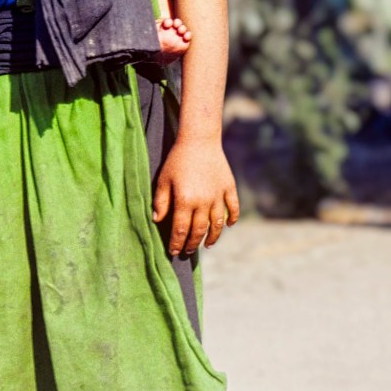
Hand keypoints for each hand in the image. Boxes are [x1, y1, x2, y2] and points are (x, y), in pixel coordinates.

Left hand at [153, 137, 238, 255]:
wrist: (199, 139)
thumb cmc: (177, 159)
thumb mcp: (163, 179)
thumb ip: (161, 202)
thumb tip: (157, 221)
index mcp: (185, 201)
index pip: (180, 230)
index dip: (177, 243)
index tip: (173, 251)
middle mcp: (203, 202)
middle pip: (199, 230)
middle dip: (192, 244)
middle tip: (187, 251)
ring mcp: (218, 196)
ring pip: (217, 224)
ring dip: (212, 237)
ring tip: (207, 245)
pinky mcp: (229, 187)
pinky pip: (233, 208)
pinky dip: (232, 219)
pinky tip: (228, 226)